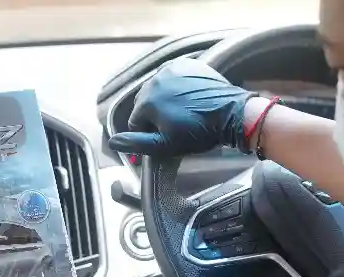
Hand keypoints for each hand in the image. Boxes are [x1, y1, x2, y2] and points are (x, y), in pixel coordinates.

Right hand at [108, 58, 252, 156]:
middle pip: (146, 104)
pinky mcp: (187, 64)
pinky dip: (177, 87)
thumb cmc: (198, 133)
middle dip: (155, 116)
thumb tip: (112, 142)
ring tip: (183, 113)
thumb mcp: (166, 145)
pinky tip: (189, 98)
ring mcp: (171, 69)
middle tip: (175, 127)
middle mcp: (154, 81)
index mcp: (146, 101)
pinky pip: (174, 78)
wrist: (230, 113)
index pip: (136, 122)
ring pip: (159, 90)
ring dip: (165, 101)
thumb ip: (138, 143)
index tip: (163, 139)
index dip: (148, 134)